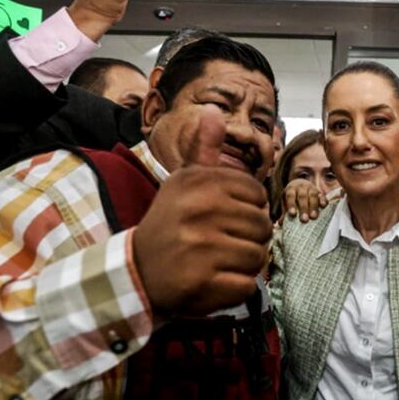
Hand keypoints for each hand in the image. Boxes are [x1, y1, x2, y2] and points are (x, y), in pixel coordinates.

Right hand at [133, 113, 272, 316]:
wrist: (136, 270)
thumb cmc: (171, 222)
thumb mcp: (183, 183)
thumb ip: (204, 151)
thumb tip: (213, 111)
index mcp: (198, 183)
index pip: (258, 194)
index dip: (250, 208)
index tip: (226, 216)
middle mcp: (198, 211)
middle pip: (262, 226)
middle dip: (249, 238)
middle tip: (221, 243)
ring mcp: (199, 248)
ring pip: (257, 256)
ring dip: (243, 264)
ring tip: (218, 261)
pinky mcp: (201, 282)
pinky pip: (246, 284)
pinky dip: (235, 287)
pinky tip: (213, 281)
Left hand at [282, 180, 340, 222]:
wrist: (301, 184)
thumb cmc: (292, 197)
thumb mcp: (286, 202)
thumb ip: (284, 212)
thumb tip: (279, 224)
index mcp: (291, 189)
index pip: (290, 196)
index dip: (291, 204)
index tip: (292, 214)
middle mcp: (301, 187)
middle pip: (302, 197)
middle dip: (303, 208)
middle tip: (304, 220)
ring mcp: (311, 188)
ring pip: (312, 195)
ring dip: (313, 206)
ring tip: (313, 217)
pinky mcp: (319, 192)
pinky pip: (322, 195)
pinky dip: (323, 200)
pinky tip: (323, 206)